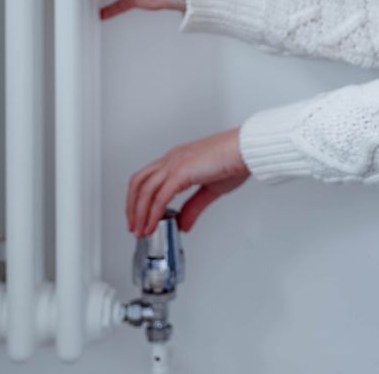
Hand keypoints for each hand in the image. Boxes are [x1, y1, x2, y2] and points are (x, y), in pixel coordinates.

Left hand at [127, 128, 249, 237]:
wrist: (246, 149)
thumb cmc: (235, 161)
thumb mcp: (210, 190)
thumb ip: (193, 207)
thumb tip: (182, 224)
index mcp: (177, 159)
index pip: (147, 178)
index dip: (138, 198)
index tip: (139, 216)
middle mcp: (172, 159)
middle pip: (138, 182)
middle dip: (132, 206)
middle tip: (134, 226)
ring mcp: (174, 164)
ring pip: (144, 190)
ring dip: (139, 212)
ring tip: (141, 230)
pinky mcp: (181, 172)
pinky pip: (160, 196)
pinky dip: (153, 213)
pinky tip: (153, 224)